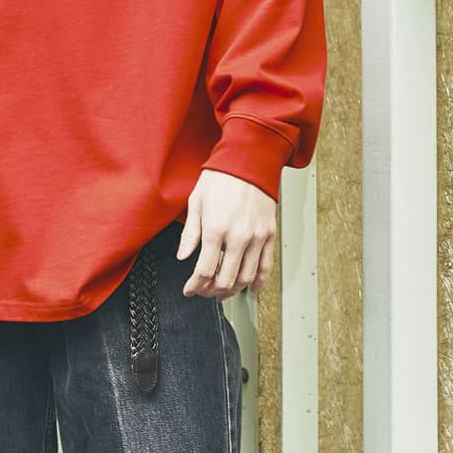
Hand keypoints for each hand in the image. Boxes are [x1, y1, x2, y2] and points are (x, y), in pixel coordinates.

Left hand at [177, 170, 276, 297]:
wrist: (249, 160)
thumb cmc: (221, 177)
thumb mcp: (196, 202)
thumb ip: (190, 234)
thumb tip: (183, 256)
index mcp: (216, 229)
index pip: (204, 270)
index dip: (195, 285)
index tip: (189, 289)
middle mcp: (239, 236)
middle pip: (226, 280)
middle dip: (211, 291)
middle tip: (204, 291)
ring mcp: (257, 237)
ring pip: (246, 277)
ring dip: (232, 290)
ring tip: (222, 291)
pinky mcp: (269, 234)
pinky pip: (265, 265)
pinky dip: (258, 281)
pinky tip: (250, 288)